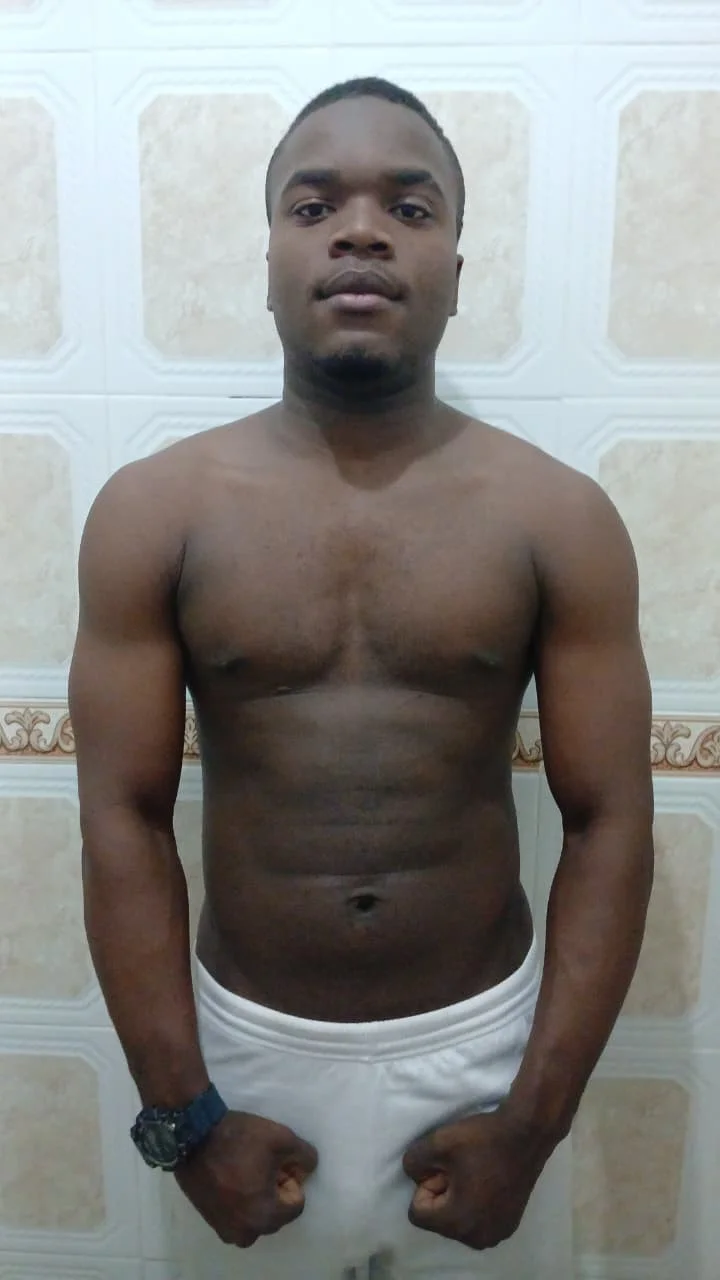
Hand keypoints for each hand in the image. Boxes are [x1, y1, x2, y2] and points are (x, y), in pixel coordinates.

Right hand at [175, 1110, 317, 1247]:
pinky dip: (241, 1201)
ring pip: (257, 1217)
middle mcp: (245, 1231)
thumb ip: (305, 1157)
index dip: (291, 1178)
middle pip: (277, 1213)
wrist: (192, 1135)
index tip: (276, 1160)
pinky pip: (238, 1217)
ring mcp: (224, 1228)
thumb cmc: (239, 1139)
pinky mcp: (210, 1220)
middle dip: (276, 1190)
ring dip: (259, 1198)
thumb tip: (308, 1169)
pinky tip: (234, 1176)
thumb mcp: (282, 1138)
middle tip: (263, 1163)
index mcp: (264, 1216)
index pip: (296, 1204)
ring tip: (248, 1170)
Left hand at [403, 1108, 549, 1250]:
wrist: (527, 1132)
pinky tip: (488, 1179)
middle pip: (438, 1219)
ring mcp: (496, 1234)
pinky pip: (476, 1220)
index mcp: (458, 1223)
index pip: (417, 1213)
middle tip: (460, 1166)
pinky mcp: (509, 1225)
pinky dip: (475, 1202)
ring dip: (458, 1198)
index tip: (445, 1166)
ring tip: (475, 1172)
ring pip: (457, 1220)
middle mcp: (478, 1238)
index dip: (426, 1184)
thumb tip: (415, 1176)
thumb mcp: (437, 1143)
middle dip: (442, 1192)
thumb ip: (413, 1162)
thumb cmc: (483, 1139)